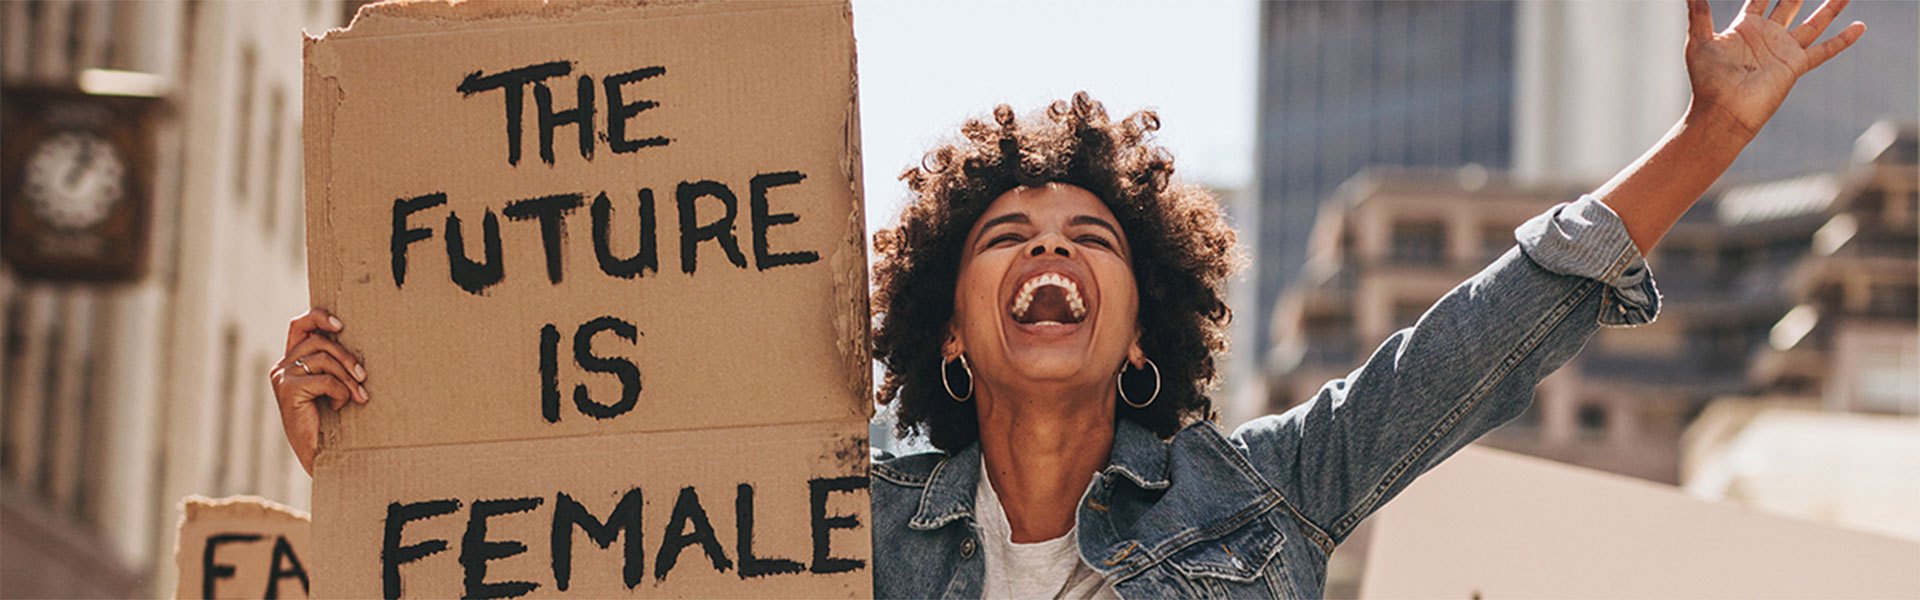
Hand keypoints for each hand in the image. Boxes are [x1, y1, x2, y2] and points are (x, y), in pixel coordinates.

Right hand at [269, 308, 367, 474]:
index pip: (299, 325)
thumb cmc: (331, 420)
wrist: (321, 454)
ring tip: (359, 397)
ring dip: (347, 378)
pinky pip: (324, 379)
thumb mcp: (333, 385)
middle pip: (318, 340)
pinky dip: (340, 392)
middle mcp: (282, 367)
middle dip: (346, 356)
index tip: (341, 324)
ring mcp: (282, 378)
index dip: (319, 316)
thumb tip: (354, 340)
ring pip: (324, 359)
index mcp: (291, 362)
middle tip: (363, 376)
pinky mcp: (288, 390)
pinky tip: (340, 407)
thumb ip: (334, 364)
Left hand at [1685, 0, 1864, 137]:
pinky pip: (1824, 50)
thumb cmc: (1707, 80)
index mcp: (1745, 28)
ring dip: (1830, 7)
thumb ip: (1699, 14)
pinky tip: (1859, 27)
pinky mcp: (1796, 65)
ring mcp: (1784, 50)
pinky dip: (1843, 40)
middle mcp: (1767, 36)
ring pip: (1814, 22)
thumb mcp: (1699, 41)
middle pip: (1789, 4)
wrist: (1723, 111)